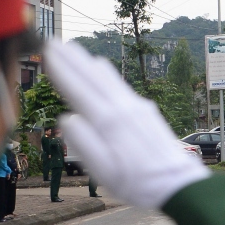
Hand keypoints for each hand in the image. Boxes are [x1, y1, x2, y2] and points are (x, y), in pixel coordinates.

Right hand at [45, 40, 208, 208]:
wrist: (176, 183)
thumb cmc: (136, 184)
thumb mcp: (104, 172)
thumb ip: (84, 144)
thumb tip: (66, 119)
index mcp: (108, 123)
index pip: (78, 91)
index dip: (61, 71)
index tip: (47, 53)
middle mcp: (122, 109)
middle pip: (92, 78)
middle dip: (71, 59)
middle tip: (54, 41)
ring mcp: (136, 107)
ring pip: (108, 77)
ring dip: (87, 62)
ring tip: (74, 49)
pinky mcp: (146, 110)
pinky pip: (120, 84)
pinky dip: (106, 73)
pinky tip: (102, 68)